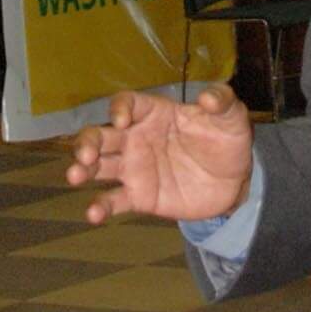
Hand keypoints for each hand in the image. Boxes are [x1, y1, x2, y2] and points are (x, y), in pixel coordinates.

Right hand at [66, 85, 253, 223]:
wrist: (235, 182)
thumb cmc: (226, 140)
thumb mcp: (231, 116)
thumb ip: (222, 101)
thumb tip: (208, 97)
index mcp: (153, 113)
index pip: (126, 104)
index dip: (119, 108)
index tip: (121, 120)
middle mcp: (135, 138)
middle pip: (101, 135)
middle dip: (87, 142)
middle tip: (86, 155)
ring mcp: (134, 168)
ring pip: (98, 166)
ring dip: (82, 169)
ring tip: (75, 176)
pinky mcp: (139, 196)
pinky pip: (114, 200)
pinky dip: (100, 207)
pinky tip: (93, 214)